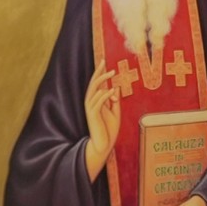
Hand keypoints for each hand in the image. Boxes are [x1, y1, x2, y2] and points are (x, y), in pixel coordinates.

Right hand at [83, 61, 120, 181]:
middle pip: (92, 85)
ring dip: (103, 81)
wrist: (104, 145)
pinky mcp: (92, 116)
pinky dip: (104, 95)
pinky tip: (111, 90)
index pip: (97, 84)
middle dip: (98, 73)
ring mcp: (91, 109)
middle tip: (105, 62)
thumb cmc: (109, 130)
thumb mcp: (115, 113)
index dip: (99, 73)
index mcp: (97, 102)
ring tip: (112, 73)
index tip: (104, 61)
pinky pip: (97, 102)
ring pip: (94, 91)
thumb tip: (115, 87)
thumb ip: (114, 100)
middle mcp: (91, 104)